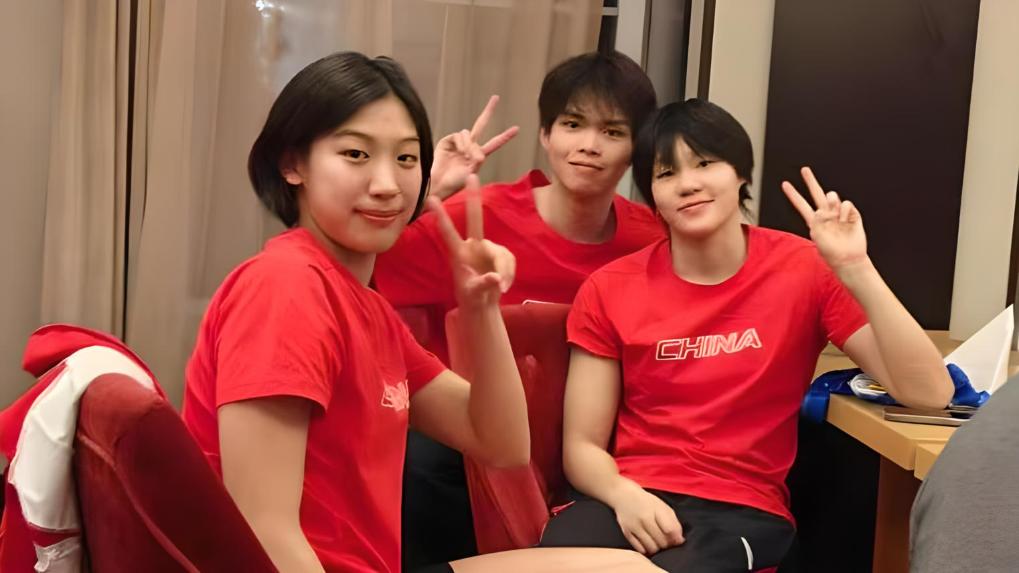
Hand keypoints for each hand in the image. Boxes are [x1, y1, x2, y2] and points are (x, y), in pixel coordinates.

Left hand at [428, 174, 515, 309]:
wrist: (483, 304)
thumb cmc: (471, 298)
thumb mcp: (474, 295)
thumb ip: (483, 285)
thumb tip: (495, 278)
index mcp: (459, 254)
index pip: (449, 233)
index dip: (442, 217)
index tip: (430, 200)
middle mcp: (473, 246)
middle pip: (475, 219)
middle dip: (474, 199)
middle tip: (471, 175)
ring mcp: (487, 248)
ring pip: (502, 253)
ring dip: (505, 271)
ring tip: (501, 289)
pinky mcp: (500, 254)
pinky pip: (510, 260)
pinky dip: (510, 274)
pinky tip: (504, 286)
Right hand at [430, 95, 518, 199]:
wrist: (437, 184)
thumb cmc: (454, 183)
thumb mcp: (471, 174)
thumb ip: (478, 161)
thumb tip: (481, 153)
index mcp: (478, 155)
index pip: (494, 143)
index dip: (505, 136)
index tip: (516, 129)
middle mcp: (469, 146)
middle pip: (480, 125)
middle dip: (488, 111)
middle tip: (496, 97)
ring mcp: (459, 143)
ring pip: (469, 133)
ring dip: (470, 145)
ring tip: (466, 156)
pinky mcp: (448, 141)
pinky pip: (459, 136)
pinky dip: (462, 143)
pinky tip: (460, 152)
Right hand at [610, 481, 683, 555]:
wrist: (622, 494)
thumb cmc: (645, 501)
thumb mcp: (661, 506)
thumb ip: (673, 522)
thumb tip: (680, 540)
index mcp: (655, 509)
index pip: (670, 530)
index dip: (676, 538)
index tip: (676, 538)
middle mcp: (644, 518)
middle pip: (662, 541)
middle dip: (667, 544)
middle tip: (666, 540)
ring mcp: (634, 526)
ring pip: (651, 548)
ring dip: (657, 548)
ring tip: (657, 542)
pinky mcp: (626, 532)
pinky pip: (640, 549)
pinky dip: (646, 549)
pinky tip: (648, 543)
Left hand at [782, 166, 868, 269]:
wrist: (847, 258)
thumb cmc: (830, 251)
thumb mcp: (817, 234)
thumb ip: (818, 218)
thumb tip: (826, 205)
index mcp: (814, 221)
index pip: (801, 205)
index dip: (793, 195)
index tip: (785, 184)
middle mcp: (826, 215)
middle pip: (817, 194)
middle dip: (810, 181)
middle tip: (804, 170)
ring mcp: (838, 213)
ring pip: (832, 196)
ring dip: (832, 203)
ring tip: (833, 217)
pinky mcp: (851, 214)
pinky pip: (846, 204)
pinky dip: (844, 211)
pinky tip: (844, 221)